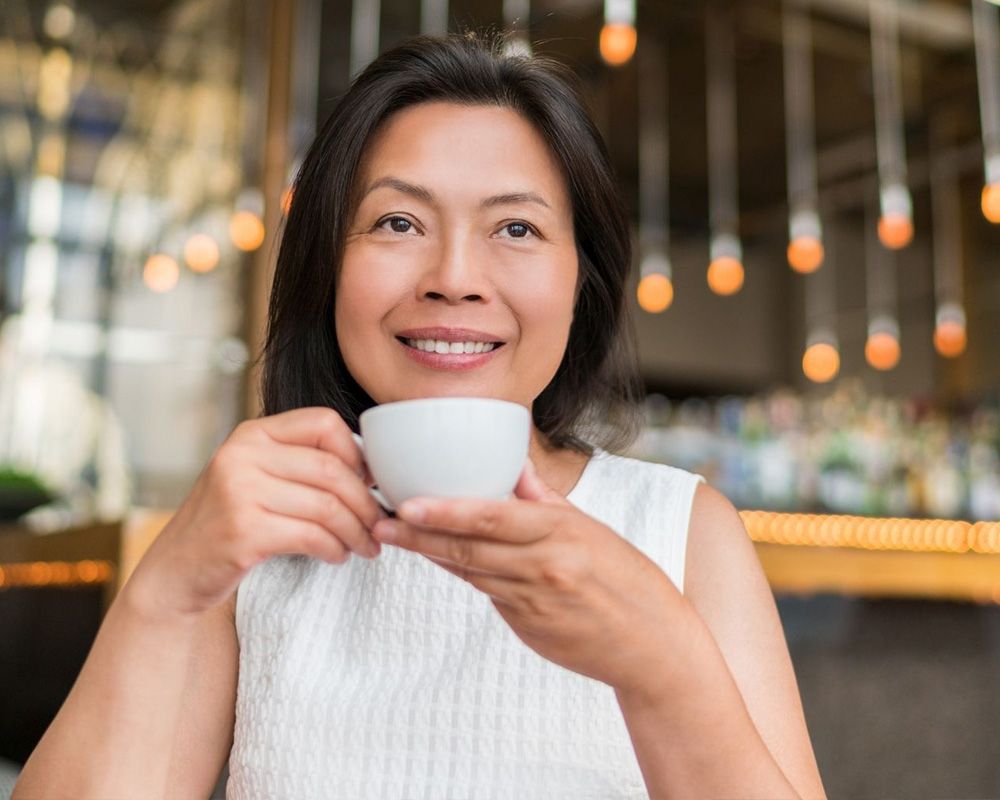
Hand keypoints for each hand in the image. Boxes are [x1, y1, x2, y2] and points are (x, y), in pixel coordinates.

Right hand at [126, 407, 385, 619]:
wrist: (177, 572)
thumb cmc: (230, 523)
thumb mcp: (258, 477)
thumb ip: (300, 462)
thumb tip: (370, 467)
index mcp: (253, 433)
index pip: (325, 423)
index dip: (358, 454)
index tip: (370, 483)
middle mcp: (243, 455)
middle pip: (332, 469)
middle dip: (366, 502)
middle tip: (379, 525)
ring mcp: (239, 492)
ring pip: (327, 506)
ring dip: (356, 531)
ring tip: (364, 546)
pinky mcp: (243, 532)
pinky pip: (312, 536)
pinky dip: (335, 549)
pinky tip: (337, 556)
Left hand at [371, 458, 681, 692]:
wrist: (652, 645)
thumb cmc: (627, 579)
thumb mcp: (593, 529)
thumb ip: (546, 500)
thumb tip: (515, 465)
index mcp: (561, 533)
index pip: (492, 517)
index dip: (444, 511)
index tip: (407, 504)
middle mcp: (543, 567)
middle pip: (468, 548)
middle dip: (418, 535)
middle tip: (380, 522)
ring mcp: (532, 601)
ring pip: (470, 572)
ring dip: (431, 554)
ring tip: (395, 535)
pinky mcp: (526, 627)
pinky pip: (488, 594)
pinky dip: (465, 574)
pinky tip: (441, 559)